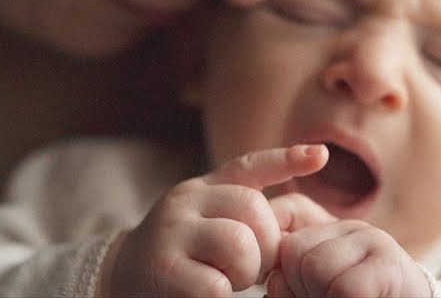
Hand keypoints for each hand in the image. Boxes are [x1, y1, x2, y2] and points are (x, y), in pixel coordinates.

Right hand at [100, 144, 328, 296]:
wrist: (119, 281)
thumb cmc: (178, 260)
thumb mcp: (204, 226)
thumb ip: (239, 216)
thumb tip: (295, 223)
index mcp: (200, 190)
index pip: (246, 167)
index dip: (285, 159)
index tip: (321, 155)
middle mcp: (184, 202)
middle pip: (254, 209)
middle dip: (266, 246)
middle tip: (249, 270)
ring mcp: (172, 234)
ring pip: (239, 244)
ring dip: (245, 273)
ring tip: (226, 282)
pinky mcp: (165, 272)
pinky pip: (216, 285)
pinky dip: (222, 295)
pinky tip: (207, 294)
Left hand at [265, 220, 431, 297]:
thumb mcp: (319, 291)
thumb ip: (290, 284)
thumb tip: (273, 277)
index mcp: (329, 232)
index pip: (283, 235)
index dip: (284, 273)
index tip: (303, 292)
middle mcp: (351, 228)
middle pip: (294, 250)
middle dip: (301, 287)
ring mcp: (374, 240)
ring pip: (314, 266)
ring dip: (322, 296)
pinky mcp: (390, 263)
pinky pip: (345, 287)